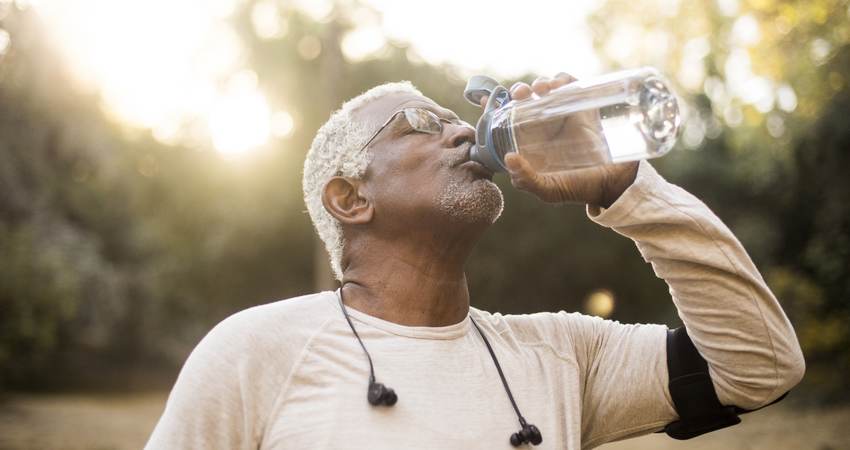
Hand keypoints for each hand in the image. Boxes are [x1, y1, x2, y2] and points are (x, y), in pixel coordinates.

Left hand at [480, 73, 637, 207]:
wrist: (612, 182)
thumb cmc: (578, 187)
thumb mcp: (548, 190)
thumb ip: (527, 180)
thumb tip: (509, 158)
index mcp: (529, 142)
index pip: (506, 119)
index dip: (495, 106)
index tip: (486, 99)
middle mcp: (543, 125)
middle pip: (525, 99)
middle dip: (518, 91)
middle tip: (520, 94)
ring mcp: (563, 114)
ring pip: (546, 88)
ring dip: (539, 82)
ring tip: (541, 89)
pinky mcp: (582, 106)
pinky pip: (569, 84)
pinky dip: (562, 79)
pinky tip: (558, 85)